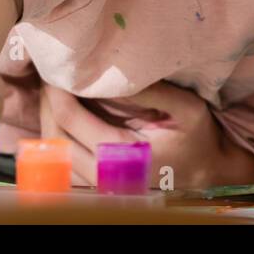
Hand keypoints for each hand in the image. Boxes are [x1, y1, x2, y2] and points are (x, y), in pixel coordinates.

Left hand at [39, 81, 253, 188]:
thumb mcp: (186, 108)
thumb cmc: (197, 138)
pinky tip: (62, 118)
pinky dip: (56, 140)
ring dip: (47, 120)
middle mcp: (104, 173)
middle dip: (46, 100)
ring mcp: (98, 184)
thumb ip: (149, 90)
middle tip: (51, 74)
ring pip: (53, 153)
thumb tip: (110, 70)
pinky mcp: (97, 187)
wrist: (208, 176)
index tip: (55, 65)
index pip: (67, 116)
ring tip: (54, 92)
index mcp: (122, 152)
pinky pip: (63, 165)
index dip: (54, 88)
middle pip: (52, 134)